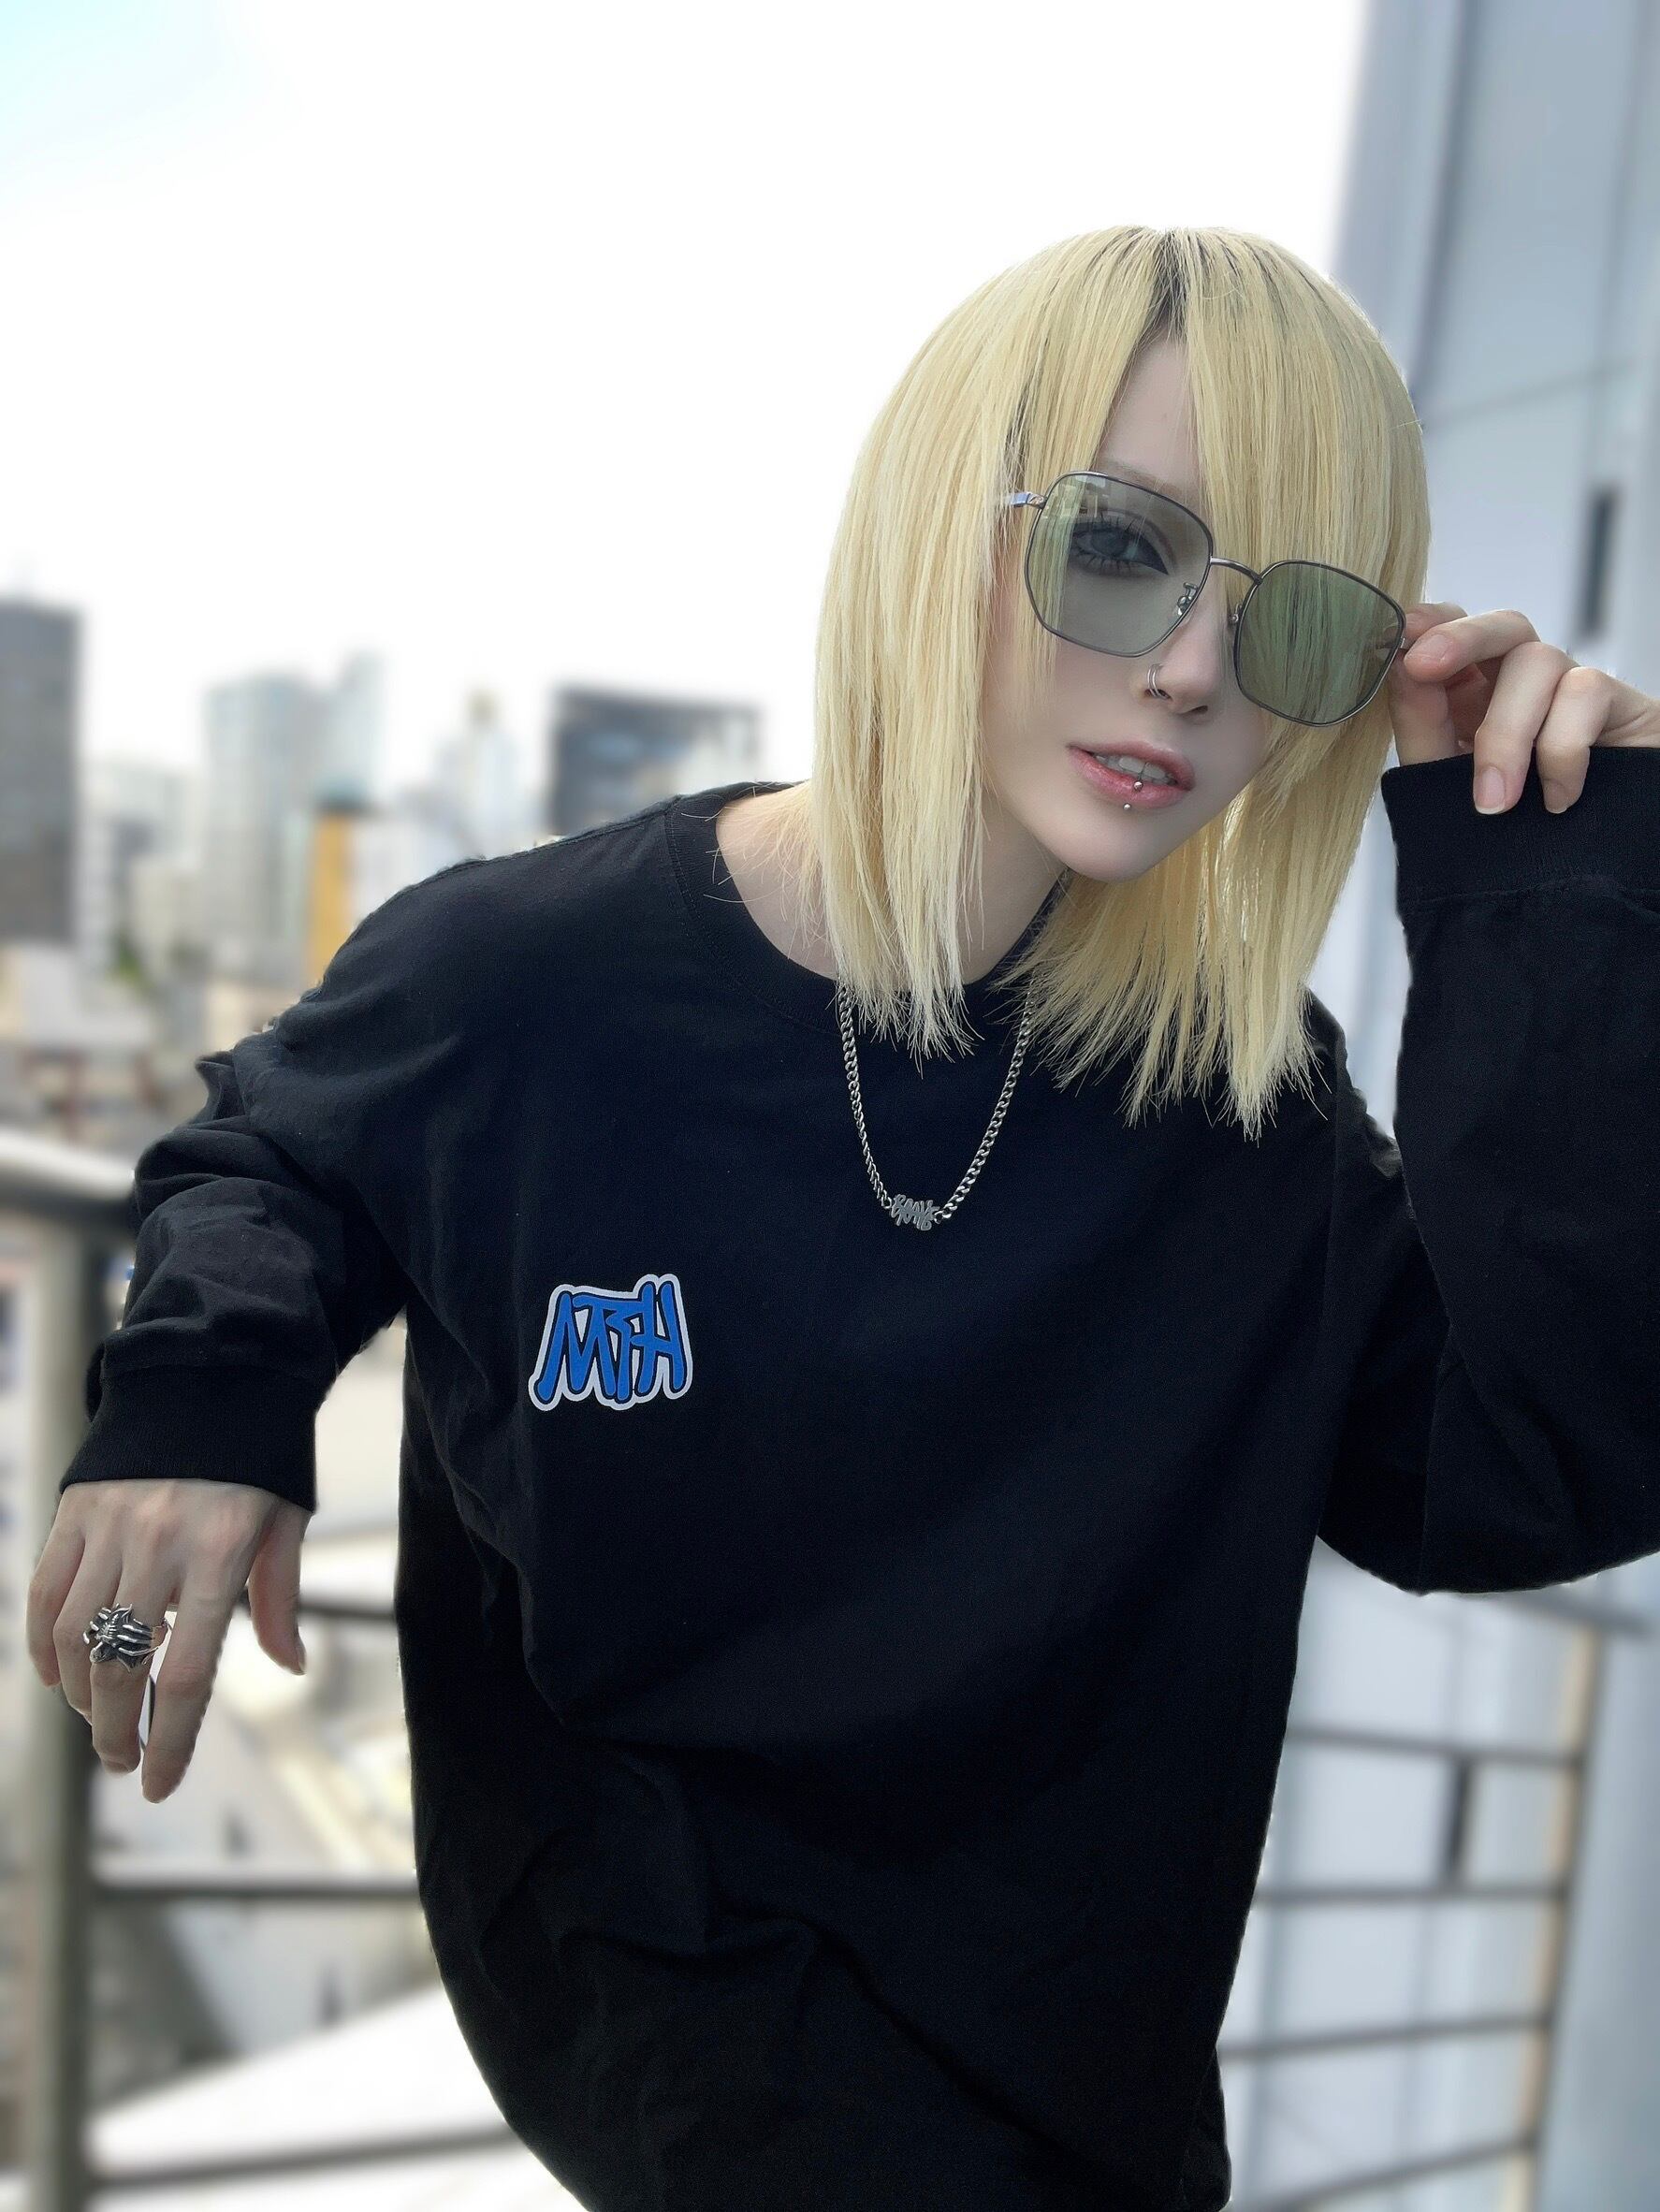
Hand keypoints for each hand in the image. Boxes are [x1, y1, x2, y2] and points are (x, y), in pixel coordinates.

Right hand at [26, 1479, 309, 1800]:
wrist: (213, 1371)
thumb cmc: (260, 1456)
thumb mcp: (287, 1521)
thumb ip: (281, 1598)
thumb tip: (288, 1667)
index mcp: (223, 1551)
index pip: (188, 1672)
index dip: (172, 1740)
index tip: (160, 1784)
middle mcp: (160, 1541)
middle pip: (120, 1665)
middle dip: (116, 1730)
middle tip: (124, 1761)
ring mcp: (110, 1525)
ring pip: (75, 1637)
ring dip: (80, 1696)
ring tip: (101, 1723)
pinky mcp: (75, 1510)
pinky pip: (45, 1594)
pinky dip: (44, 1646)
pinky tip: (59, 1676)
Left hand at [1386, 602, 1659, 811]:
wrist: (1579, 871)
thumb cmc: (1506, 826)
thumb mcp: (1445, 779)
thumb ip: (1421, 725)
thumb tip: (1404, 667)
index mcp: (1476, 692)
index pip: (1457, 632)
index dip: (1432, 624)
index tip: (1402, 633)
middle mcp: (1524, 681)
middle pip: (1503, 626)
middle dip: (1460, 638)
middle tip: (1423, 665)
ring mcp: (1571, 687)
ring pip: (1538, 660)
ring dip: (1506, 731)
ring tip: (1494, 801)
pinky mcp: (1616, 702)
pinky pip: (1585, 693)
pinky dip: (1560, 750)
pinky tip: (1555, 799)